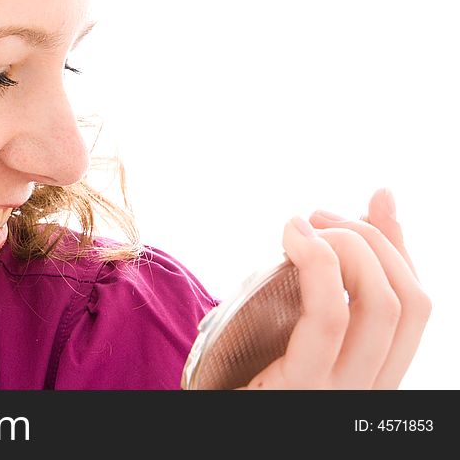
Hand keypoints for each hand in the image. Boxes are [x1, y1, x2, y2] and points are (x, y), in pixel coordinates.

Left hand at [241, 188, 430, 388]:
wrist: (203, 417)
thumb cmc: (235, 366)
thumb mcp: (282, 312)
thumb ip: (317, 276)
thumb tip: (355, 210)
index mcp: (371, 372)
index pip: (414, 303)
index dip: (401, 244)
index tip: (376, 199)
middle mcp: (369, 389)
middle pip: (408, 300)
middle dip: (371, 238)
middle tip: (318, 217)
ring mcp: (341, 395)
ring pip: (383, 305)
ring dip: (348, 245)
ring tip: (300, 226)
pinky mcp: (303, 389)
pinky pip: (329, 319)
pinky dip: (318, 264)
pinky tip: (293, 237)